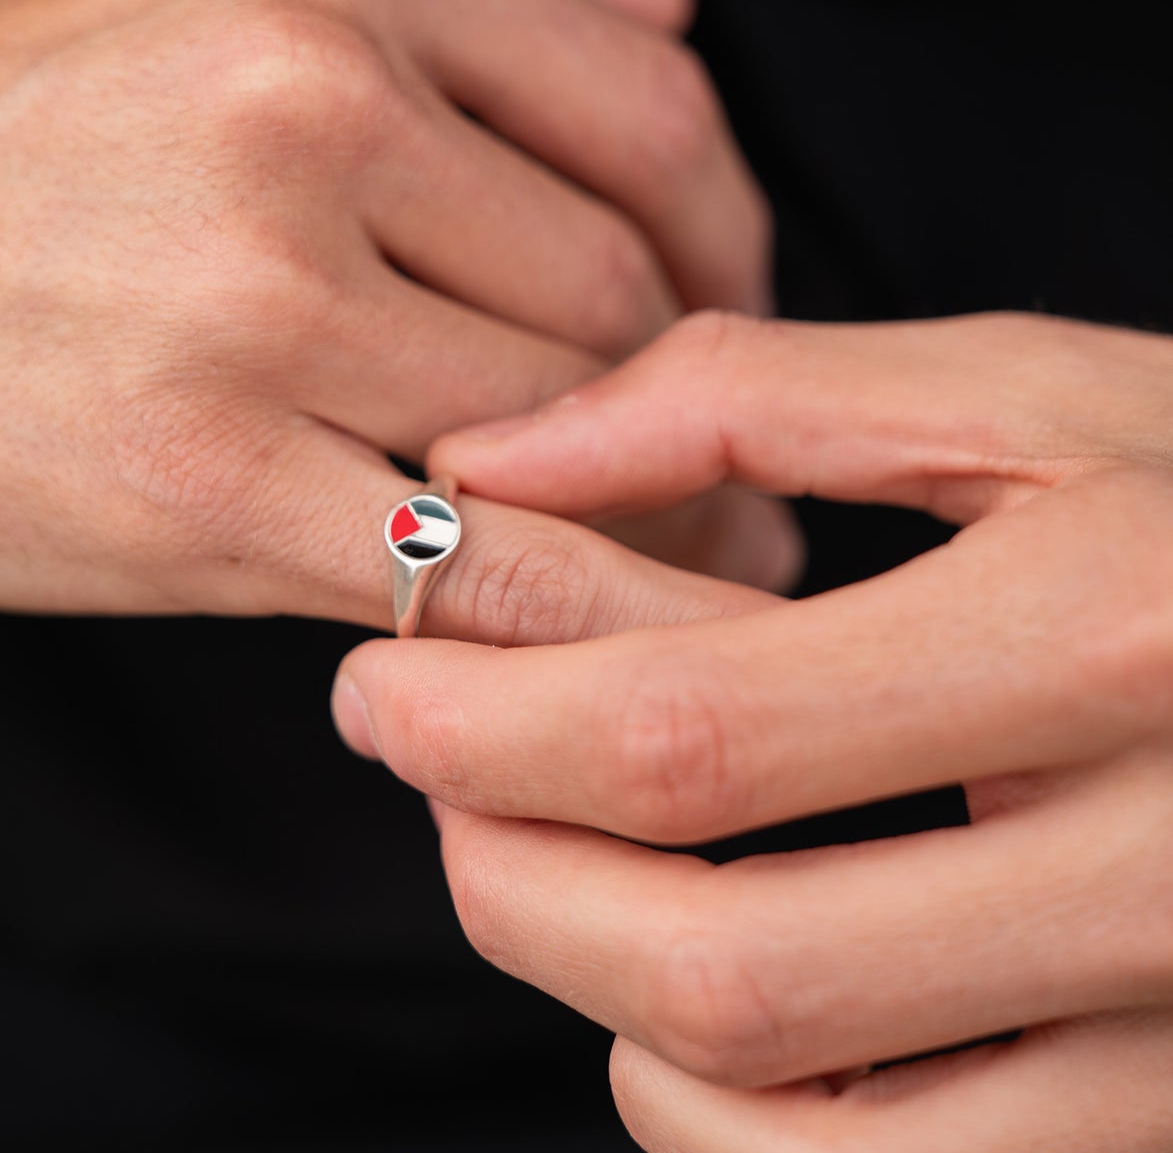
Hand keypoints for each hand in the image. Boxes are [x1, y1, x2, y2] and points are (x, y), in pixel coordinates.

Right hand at [0, 0, 784, 625]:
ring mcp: (248, 290)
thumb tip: (663, 16)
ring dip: (651, 521)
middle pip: (620, 288)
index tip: (728, 327)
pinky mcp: (195, 479)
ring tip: (682, 557)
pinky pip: (466, 574)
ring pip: (564, 436)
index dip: (728, 245)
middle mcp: (301, 87)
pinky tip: (602, 645)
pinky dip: (572, 622)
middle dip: (696, 404)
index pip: (650, 117)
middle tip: (725, 472)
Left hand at [335, 311, 1172, 1149]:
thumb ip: (742, 400)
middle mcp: (1167, 874)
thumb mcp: (1016, 395)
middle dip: (501, 867)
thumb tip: (492, 464)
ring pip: (784, 1124)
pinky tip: (683, 983)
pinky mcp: (1164, 1129)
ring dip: (592, 995)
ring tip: (536, 856)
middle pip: (719, 963)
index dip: (484, 716)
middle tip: (425, 763)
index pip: (695, 729)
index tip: (382, 672)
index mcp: (1110, 639)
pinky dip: (715, 1108)